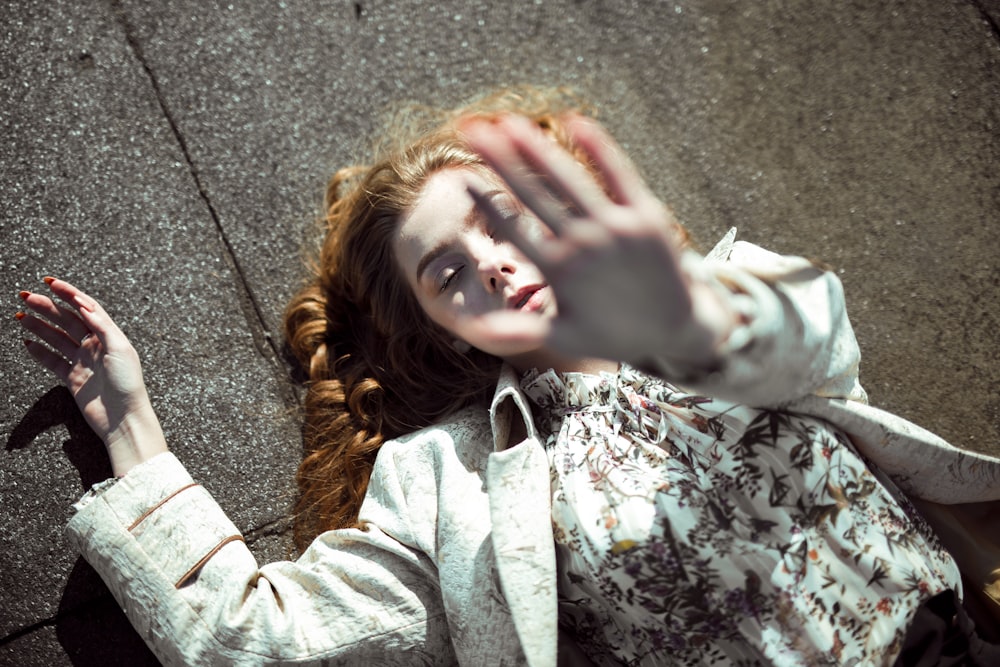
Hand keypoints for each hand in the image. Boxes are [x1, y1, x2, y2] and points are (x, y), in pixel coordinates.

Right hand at [17, 277, 166, 475]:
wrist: (123, 419)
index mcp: (109, 335)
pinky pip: (53, 361)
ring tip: (21, 315)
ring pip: (57, 338)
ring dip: (39, 326)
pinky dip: (39, 352)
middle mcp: (96, 346)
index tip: (49, 282)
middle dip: (47, 307)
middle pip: (68, 320)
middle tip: (26, 296)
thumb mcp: (120, 350)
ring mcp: (83, 362)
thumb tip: (84, 303)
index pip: (86, 307)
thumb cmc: (127, 384)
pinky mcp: (73, 379)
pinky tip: (27, 343)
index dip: (68, 293)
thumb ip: (101, 325)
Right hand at [460, 114, 734, 366]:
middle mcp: (585, 245)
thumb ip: (521, 327)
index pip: (514, 229)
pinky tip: (574, 121)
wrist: (679, 332)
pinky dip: (597, 147)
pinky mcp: (646, 215)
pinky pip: (618, 173)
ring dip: (537, 148)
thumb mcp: (566, 337)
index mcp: (560, 272)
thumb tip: (476, 329)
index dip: (486, 202)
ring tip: (510, 122)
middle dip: (500, 158)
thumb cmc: (615, 335)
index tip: (460, 178)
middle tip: (472, 129)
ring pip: (569, 178)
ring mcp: (616, 227)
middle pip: (533, 193)